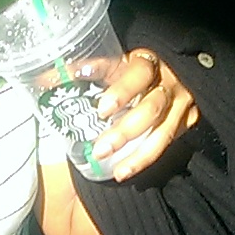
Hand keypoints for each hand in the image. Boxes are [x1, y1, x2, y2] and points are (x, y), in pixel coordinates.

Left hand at [91, 48, 201, 180]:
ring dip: (139, 155)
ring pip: (163, 133)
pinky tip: (128, 170)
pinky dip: (147, 159)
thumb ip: (88, 70)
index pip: (139, 75)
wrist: (170, 72)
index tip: (102, 109)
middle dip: (125, 131)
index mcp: (149, 62)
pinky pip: (168, 143)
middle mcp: (170, 83)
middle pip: (151, 109)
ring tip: (118, 171)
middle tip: (100, 149)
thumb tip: (46, 79)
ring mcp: (182, 104)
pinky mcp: (188, 121)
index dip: (122, 91)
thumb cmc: (133, 69)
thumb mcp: (115, 63)